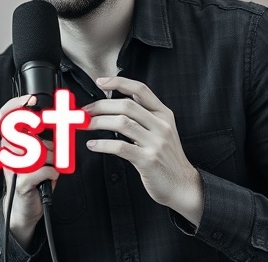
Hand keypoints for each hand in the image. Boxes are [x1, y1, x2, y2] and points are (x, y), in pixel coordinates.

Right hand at [0, 95, 58, 249]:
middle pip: (35, 135)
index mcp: (8, 141)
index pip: (7, 116)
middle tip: (53, 156)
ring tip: (49, 171)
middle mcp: (7, 151)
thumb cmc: (32, 179)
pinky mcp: (21, 181)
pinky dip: (53, 175)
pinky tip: (48, 180)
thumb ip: (42, 137)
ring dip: (54, 162)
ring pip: (44, 152)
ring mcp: (13, 166)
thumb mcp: (37, 154)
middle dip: (51, 147)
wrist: (24, 208)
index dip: (18, 104)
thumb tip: (59, 120)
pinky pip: (47, 169)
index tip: (31, 99)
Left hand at [84, 77, 203, 226]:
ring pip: (121, 123)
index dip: (118, 82)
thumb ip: (146, 114)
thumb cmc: (167, 158)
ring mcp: (156, 142)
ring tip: (85, 125)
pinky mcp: (148, 160)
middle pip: (126, 105)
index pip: (140, 90)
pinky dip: (102, 144)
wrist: (183, 186)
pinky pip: (120, 147)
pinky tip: (93, 145)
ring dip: (98, 122)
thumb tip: (121, 98)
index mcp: (164, 115)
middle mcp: (161, 126)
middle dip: (100, 106)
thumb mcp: (163, 130)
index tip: (100, 81)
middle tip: (84, 111)